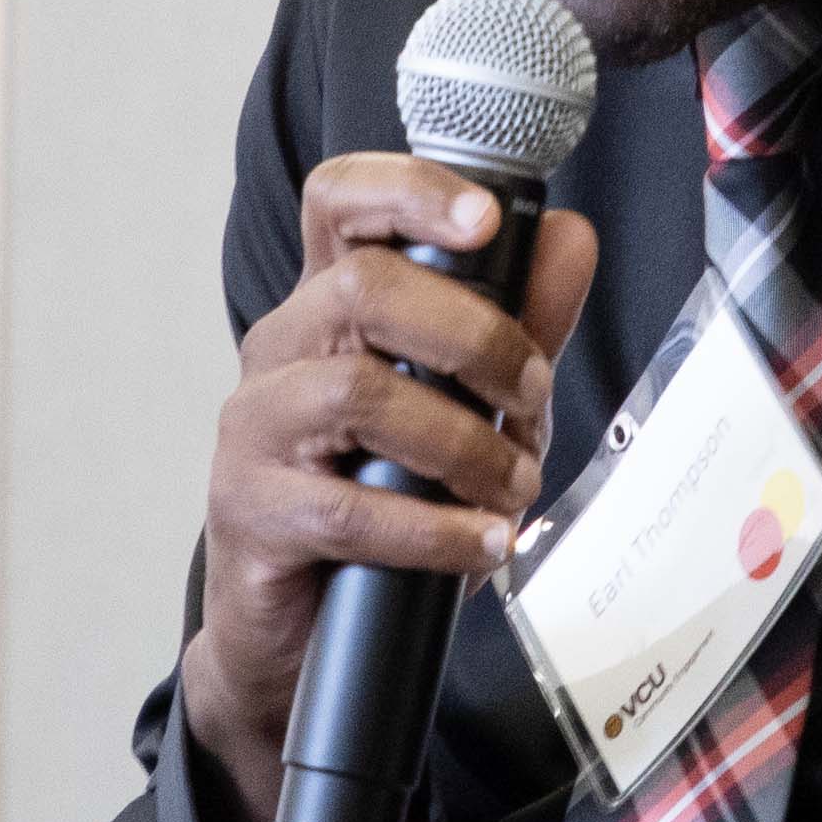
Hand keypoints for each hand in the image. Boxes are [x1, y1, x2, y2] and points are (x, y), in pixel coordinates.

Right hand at [179, 157, 605, 812]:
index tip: (486, 221)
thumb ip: (518, 324)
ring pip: (359, 394)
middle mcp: (282, 351)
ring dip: (465, 444)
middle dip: (475, 337)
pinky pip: (351, 510)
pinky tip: (482, 544)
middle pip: (363, 288)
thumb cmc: (382, 503)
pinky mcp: (251, 511)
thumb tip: (569, 239)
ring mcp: (257, 429)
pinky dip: (437, 530)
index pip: (341, 202)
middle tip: (529, 396)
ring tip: (512, 487)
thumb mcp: (470, 406)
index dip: (410, 191)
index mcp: (330, 306)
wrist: (304, 629)